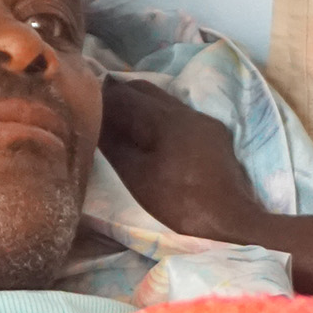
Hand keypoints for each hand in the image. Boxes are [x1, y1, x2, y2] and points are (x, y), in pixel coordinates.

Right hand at [100, 77, 271, 243]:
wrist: (232, 221)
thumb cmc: (180, 202)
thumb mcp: (137, 177)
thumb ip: (115, 144)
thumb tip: (96, 121)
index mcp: (167, 118)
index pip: (125, 94)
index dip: (101, 95)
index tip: (80, 100)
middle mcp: (188, 112)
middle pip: (147, 91)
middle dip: (120, 95)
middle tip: (95, 106)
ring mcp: (205, 123)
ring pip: (165, 102)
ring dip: (140, 105)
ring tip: (117, 120)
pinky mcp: (215, 137)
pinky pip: (180, 116)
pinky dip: (158, 118)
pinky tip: (148, 133)